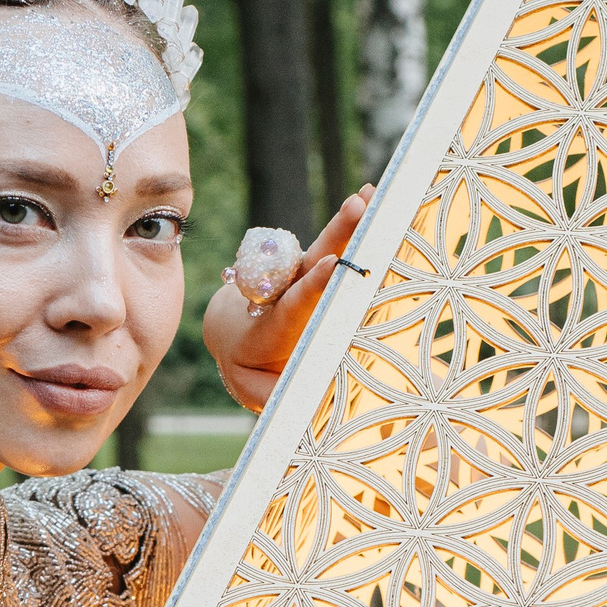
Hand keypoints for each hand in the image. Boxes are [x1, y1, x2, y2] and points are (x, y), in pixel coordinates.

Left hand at [202, 187, 373, 411]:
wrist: (232, 331)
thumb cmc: (252, 366)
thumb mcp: (253, 387)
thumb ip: (273, 399)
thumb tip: (303, 411)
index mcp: (272, 325)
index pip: (292, 304)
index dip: (311, 287)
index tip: (329, 265)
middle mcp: (288, 292)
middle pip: (313, 262)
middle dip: (338, 235)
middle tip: (359, 207)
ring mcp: (303, 278)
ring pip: (325, 248)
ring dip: (349, 222)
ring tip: (370, 195)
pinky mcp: (316, 270)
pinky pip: (336, 246)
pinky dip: (354, 225)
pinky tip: (374, 199)